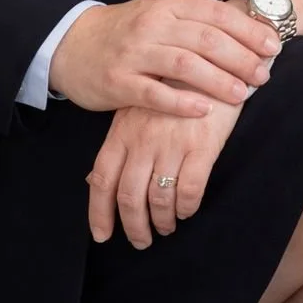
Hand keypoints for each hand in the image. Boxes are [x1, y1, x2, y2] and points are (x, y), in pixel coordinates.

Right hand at [49, 0, 281, 115]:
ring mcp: (134, 53)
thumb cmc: (125, 32)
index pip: (215, 13)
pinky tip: (203, 110)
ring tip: (242, 94)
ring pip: (184, 64)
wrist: (71, 43)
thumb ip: (194, 23)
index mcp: (167, 5)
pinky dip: (181, 102)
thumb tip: (246, 36)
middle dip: (240, 57)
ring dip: (218, 79)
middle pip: (205, 38)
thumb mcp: (158, 15)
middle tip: (264, 75)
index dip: (247, 29)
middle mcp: (152, 25)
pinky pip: (154, 93)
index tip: (273, 46)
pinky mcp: (118, 81)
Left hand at [85, 82, 247, 247]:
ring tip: (167, 226)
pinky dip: (186, 208)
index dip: (99, 212)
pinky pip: (189, 191)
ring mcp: (172, 143)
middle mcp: (143, 139)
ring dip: (162, 221)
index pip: (102, 178)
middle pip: (129, 196)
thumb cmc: (170, 88)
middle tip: (142, 240)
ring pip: (159, 199)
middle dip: (134, 227)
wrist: (209, 61)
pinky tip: (187, 209)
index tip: (102, 235)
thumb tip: (93, 180)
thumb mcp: (136, 109)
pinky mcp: (201, 145)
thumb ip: (118, 144)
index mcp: (122, 130)